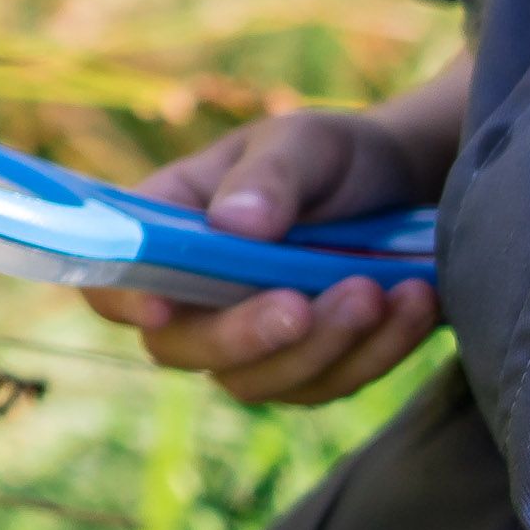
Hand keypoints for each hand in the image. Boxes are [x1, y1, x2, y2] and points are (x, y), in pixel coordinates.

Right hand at [90, 103, 442, 408]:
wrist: (408, 189)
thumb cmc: (334, 156)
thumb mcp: (306, 143)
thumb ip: (270, 177)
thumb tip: (233, 224)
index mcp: (169, 228)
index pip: (113, 277)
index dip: (123, 298)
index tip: (162, 306)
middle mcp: (195, 297)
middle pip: (181, 348)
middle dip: (245, 336)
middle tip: (306, 302)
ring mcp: (249, 342)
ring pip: (258, 381)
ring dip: (323, 346)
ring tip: (383, 290)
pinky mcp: (308, 369)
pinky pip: (327, 386)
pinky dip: (375, 352)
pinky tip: (416, 303)